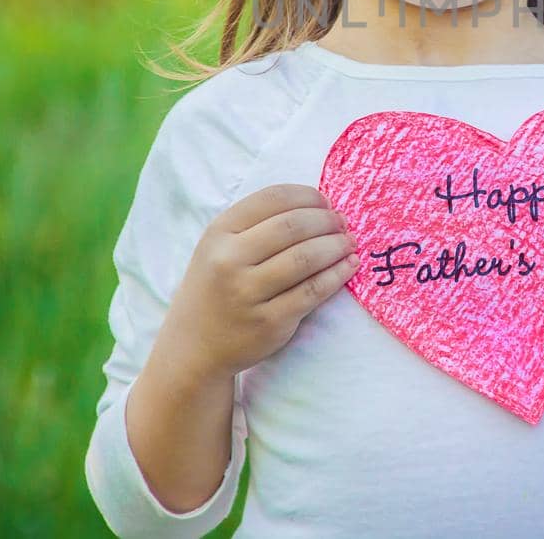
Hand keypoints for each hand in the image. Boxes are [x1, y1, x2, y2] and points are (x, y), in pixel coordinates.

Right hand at [155, 184, 359, 379]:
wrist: (194, 347)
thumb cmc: (215, 288)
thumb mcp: (219, 247)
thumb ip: (256, 224)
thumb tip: (317, 205)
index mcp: (219, 233)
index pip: (272, 199)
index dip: (307, 196)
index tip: (325, 201)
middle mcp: (230, 260)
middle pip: (293, 226)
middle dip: (326, 220)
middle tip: (342, 223)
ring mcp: (248, 293)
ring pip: (306, 257)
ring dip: (336, 245)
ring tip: (349, 242)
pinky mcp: (270, 322)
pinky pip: (313, 291)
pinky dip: (338, 274)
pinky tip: (349, 266)